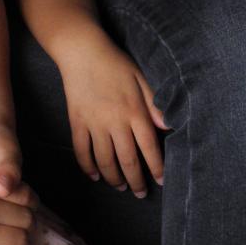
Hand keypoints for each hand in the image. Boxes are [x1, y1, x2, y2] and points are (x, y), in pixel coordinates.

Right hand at [60, 40, 167, 195]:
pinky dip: (87, 167)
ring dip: (114, 178)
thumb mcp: (140, 77)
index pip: (149, 147)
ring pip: (105, 160)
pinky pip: (81, 150)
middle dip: (136, 180)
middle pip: (127, 160)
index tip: (160, 181)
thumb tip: (169, 126)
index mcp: (134, 111)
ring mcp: (94, 123)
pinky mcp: (76, 121)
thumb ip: (154, 103)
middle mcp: (115, 121)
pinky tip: (95, 176)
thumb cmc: (115, 62)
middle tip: (141, 193)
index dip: (156, 167)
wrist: (82, 50)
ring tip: (121, 186)